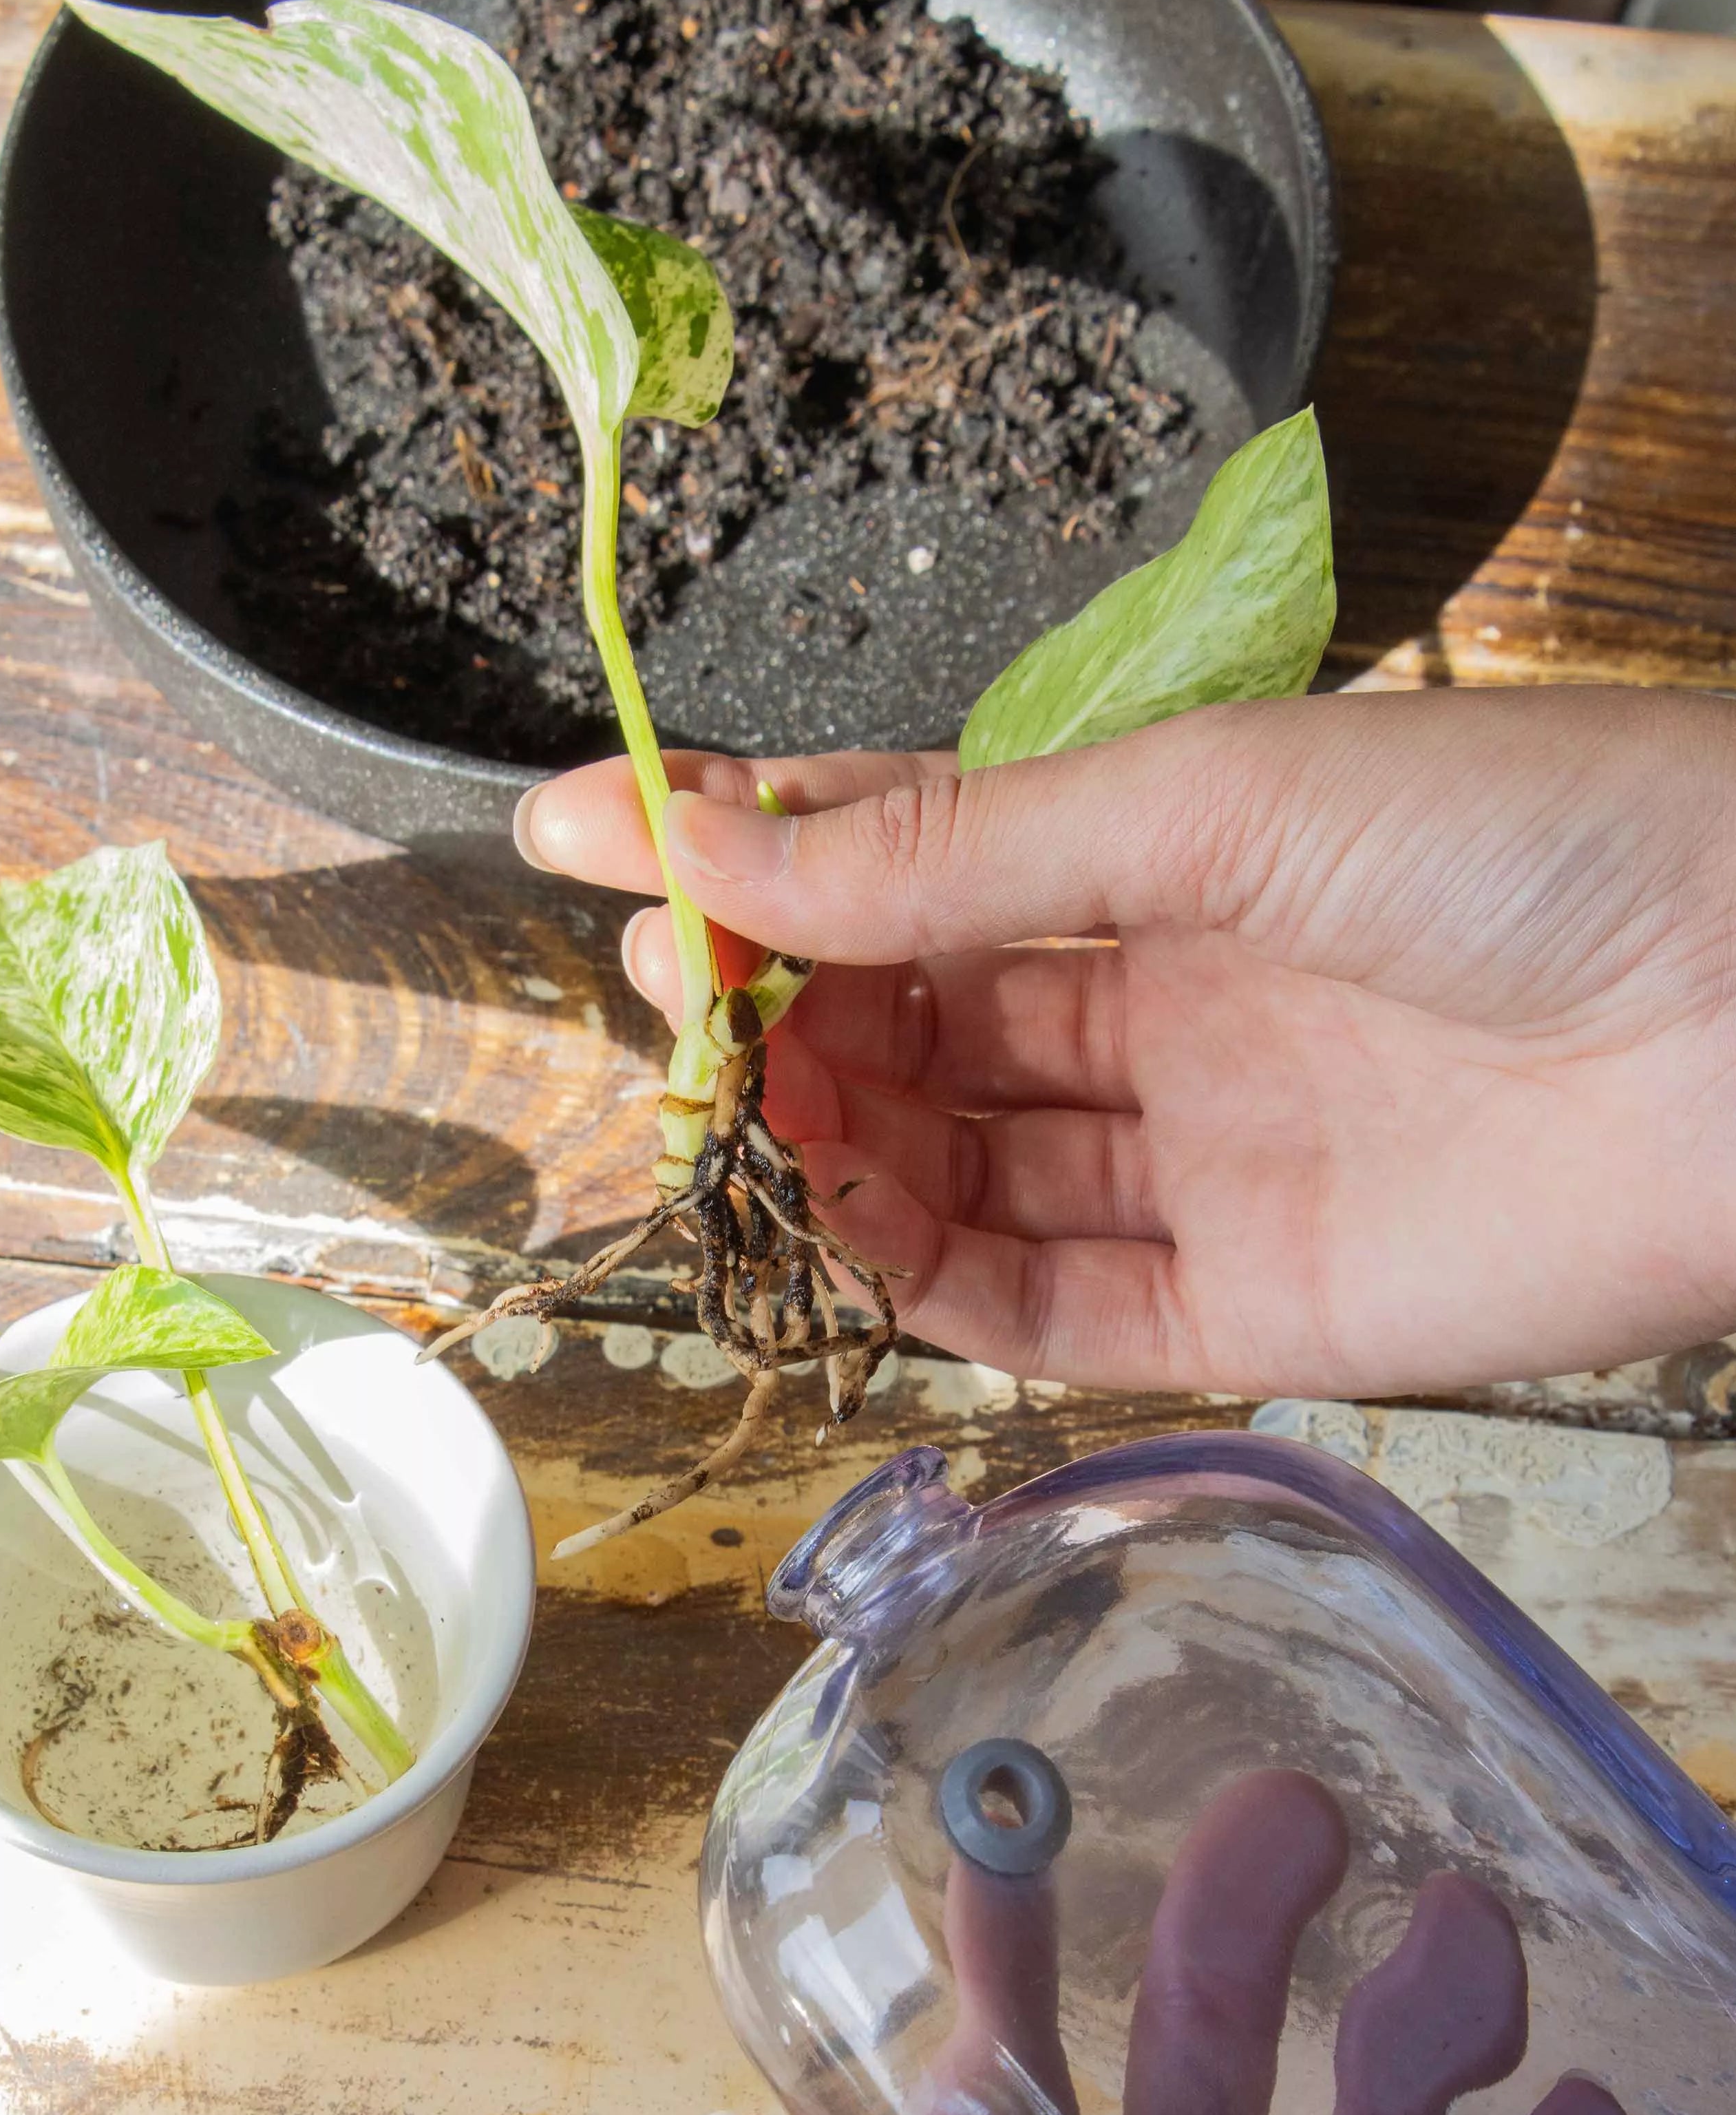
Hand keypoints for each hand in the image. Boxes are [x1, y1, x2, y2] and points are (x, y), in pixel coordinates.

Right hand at [516, 688, 1735, 1393]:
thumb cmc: (1529, 843)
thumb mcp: (1216, 801)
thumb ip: (963, 850)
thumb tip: (714, 845)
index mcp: (1178, 852)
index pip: (917, 856)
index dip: (754, 852)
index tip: (585, 836)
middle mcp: (1176, 1010)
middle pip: (920, 1024)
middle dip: (788, 1007)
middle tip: (679, 996)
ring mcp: (1207, 1166)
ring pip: (963, 1171)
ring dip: (843, 1140)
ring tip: (757, 1103)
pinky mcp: (1250, 1313)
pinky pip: (1048, 1310)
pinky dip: (936, 1279)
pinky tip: (852, 1228)